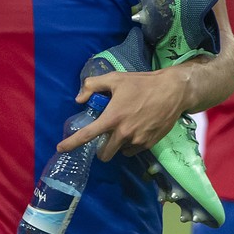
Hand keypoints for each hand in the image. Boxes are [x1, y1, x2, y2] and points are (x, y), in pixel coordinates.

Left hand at [59, 68, 189, 160]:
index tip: (61, 148)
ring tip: (125, 128)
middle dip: (101, 148)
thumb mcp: (115, 78)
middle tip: (105, 136)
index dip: (71, 143)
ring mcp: (137, 141)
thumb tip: (79, 99)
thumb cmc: (142, 84)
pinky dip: (132, 144)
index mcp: (112, 118)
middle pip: (104, 154)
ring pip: (120, 152)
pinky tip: (137, 129)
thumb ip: (93, 85)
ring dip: (118, 145)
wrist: (173, 91)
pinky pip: (134, 150)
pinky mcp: (149, 144)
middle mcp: (123, 133)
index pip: (87, 135)